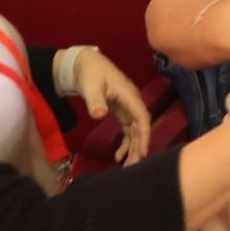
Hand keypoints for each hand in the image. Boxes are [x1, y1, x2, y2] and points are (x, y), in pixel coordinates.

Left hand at [73, 48, 151, 165]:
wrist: (85, 64)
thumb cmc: (90, 73)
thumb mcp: (90, 86)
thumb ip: (95, 101)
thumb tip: (99, 115)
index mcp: (129, 95)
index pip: (142, 117)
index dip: (144, 136)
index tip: (142, 152)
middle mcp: (132, 102)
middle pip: (140, 127)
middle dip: (139, 147)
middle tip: (133, 166)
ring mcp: (128, 107)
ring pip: (135, 131)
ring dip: (133, 147)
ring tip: (127, 166)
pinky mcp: (122, 112)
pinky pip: (128, 130)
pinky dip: (126, 143)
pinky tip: (119, 156)